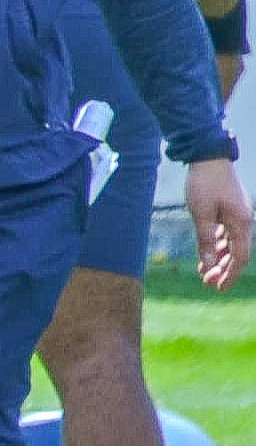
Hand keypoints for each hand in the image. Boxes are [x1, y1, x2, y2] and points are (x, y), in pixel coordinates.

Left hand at [189, 157, 249, 290]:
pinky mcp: (229, 209)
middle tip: (207, 283)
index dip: (230, 274)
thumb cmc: (204, 184)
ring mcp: (237, 214)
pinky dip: (216, 244)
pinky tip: (206, 253)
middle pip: (236, 252)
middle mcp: (244, 220)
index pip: (240, 256)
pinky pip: (225, 233)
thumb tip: (208, 262)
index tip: (219, 288)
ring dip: (218, 258)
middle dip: (223, 269)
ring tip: (203, 271)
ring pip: (230, 243)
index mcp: (241, 223)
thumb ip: (205, 239)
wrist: (208, 157)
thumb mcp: (201, 214)